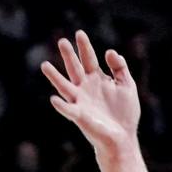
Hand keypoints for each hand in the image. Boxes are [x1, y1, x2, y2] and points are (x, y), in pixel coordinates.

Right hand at [42, 31, 142, 152]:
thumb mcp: (127, 86)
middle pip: (75, 68)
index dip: (84, 46)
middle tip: (62, 41)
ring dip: (55, 77)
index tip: (79, 33)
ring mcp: (81, 101)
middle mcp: (85, 88)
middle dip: (69, 55)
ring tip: (45, 65)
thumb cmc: (125, 113)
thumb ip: (120, 68)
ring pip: (64, 86)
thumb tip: (110, 51)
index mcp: (97, 79)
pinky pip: (68, 110)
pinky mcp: (79, 116)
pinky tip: (54, 99)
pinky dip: (61, 106)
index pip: (89, 59)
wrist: (123, 138)